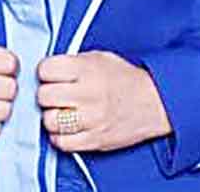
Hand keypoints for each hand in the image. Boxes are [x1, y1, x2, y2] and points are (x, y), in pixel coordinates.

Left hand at [37, 50, 171, 151]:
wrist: (155, 102)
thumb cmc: (126, 78)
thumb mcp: (101, 57)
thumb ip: (74, 61)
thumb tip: (48, 68)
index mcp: (88, 69)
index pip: (46, 69)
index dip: (45, 71)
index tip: (50, 73)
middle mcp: (88, 94)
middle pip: (44, 96)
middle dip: (47, 93)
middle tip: (56, 92)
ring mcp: (91, 119)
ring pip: (50, 121)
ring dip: (52, 115)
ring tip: (62, 110)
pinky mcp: (95, 140)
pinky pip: (62, 142)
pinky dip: (60, 136)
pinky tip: (68, 127)